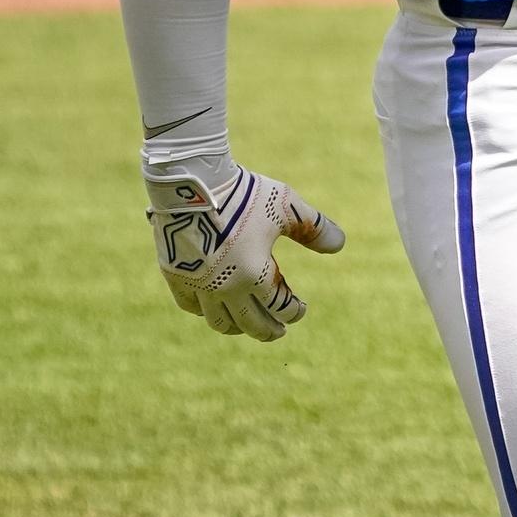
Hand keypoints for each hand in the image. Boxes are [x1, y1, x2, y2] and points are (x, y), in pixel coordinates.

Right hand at [145, 159, 345, 341]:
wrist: (191, 185)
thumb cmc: (245, 194)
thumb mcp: (287, 208)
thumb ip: (314, 228)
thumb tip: (340, 245)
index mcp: (255, 275)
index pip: (280, 307)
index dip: (294, 312)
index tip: (300, 310)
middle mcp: (225, 288)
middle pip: (250, 324)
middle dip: (268, 330)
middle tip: (279, 332)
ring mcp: (198, 286)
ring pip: (219, 322)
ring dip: (237, 327)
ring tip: (247, 325)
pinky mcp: (175, 277)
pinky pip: (191, 307)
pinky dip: (206, 312)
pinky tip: (215, 308)